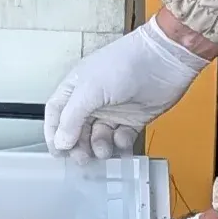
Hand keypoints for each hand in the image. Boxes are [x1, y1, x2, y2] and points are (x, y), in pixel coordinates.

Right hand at [44, 17, 210, 157]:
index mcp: (76, 88)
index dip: (54, 133)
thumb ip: (72, 119)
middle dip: (78, 145)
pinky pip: (121, 139)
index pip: (57, 114)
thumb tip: (60, 143)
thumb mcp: (90, 90)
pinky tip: (122, 143)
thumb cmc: (123, 65)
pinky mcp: (134, 119)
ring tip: (104, 151)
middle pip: (77, 130)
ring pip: (98, 137)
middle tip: (82, 158)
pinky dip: (120, 145)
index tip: (58, 153)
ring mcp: (113, 110)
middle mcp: (92, 100)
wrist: (164, 60)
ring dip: (99, 147)